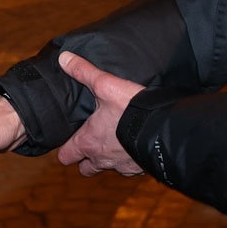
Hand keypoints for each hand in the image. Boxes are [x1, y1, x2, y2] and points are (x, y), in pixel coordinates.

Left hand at [56, 51, 144, 177]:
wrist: (163, 129)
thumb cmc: (131, 110)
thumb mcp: (105, 85)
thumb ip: (84, 71)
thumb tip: (63, 58)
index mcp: (88, 142)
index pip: (66, 156)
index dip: (65, 149)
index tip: (68, 140)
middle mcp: (102, 159)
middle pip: (85, 169)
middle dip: (85, 159)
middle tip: (91, 143)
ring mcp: (121, 166)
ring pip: (108, 168)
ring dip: (108, 159)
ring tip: (114, 141)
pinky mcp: (139, 168)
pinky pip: (129, 168)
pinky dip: (129, 159)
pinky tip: (133, 144)